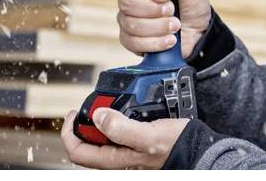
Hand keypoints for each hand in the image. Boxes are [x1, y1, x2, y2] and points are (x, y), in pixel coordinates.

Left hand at [61, 108, 188, 168]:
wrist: (197, 149)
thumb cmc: (176, 146)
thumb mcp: (149, 136)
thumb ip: (122, 128)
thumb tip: (98, 116)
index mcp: (115, 160)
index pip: (77, 152)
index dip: (69, 132)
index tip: (73, 112)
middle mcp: (117, 159)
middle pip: (87, 144)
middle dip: (84, 123)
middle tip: (91, 104)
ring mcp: (125, 153)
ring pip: (100, 139)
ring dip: (98, 122)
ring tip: (106, 105)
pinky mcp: (134, 146)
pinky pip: (115, 134)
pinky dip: (113, 121)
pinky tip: (124, 110)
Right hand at [109, 0, 211, 58]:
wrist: (200, 31)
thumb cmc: (192, 3)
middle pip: (125, 2)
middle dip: (152, 8)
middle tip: (171, 9)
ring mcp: (129, 20)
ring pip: (130, 24)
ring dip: (158, 26)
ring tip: (175, 25)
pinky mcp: (132, 41)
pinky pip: (134, 43)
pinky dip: (155, 42)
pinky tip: (170, 39)